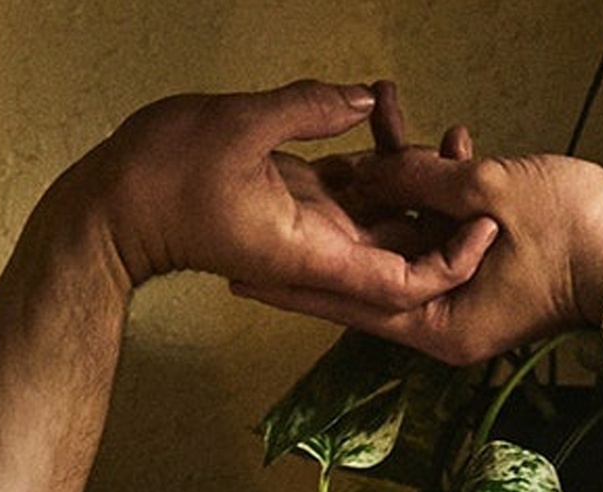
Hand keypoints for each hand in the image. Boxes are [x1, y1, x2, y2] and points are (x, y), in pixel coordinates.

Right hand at [77, 80, 495, 316]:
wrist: (118, 203)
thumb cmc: (165, 176)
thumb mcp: (242, 126)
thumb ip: (310, 109)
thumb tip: (366, 100)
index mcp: (311, 252)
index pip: (400, 282)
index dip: (449, 261)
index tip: (484, 225)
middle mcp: (317, 250)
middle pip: (403, 252)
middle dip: (444, 217)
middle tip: (478, 162)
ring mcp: (308, 227)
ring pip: (381, 216)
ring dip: (414, 181)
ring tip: (448, 133)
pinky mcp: (297, 201)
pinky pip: (353, 190)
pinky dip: (378, 161)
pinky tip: (394, 116)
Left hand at [228, 80, 602, 359]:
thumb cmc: (582, 231)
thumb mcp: (494, 195)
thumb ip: (425, 178)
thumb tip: (369, 165)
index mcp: (440, 323)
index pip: (351, 302)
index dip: (296, 284)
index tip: (242, 276)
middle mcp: (446, 313)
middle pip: (368, 270)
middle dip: (329, 227)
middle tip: (263, 214)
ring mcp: (467, 286)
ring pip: (407, 232)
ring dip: (389, 178)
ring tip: (359, 125)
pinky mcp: (487, 256)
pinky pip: (443, 219)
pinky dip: (433, 179)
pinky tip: (422, 132)